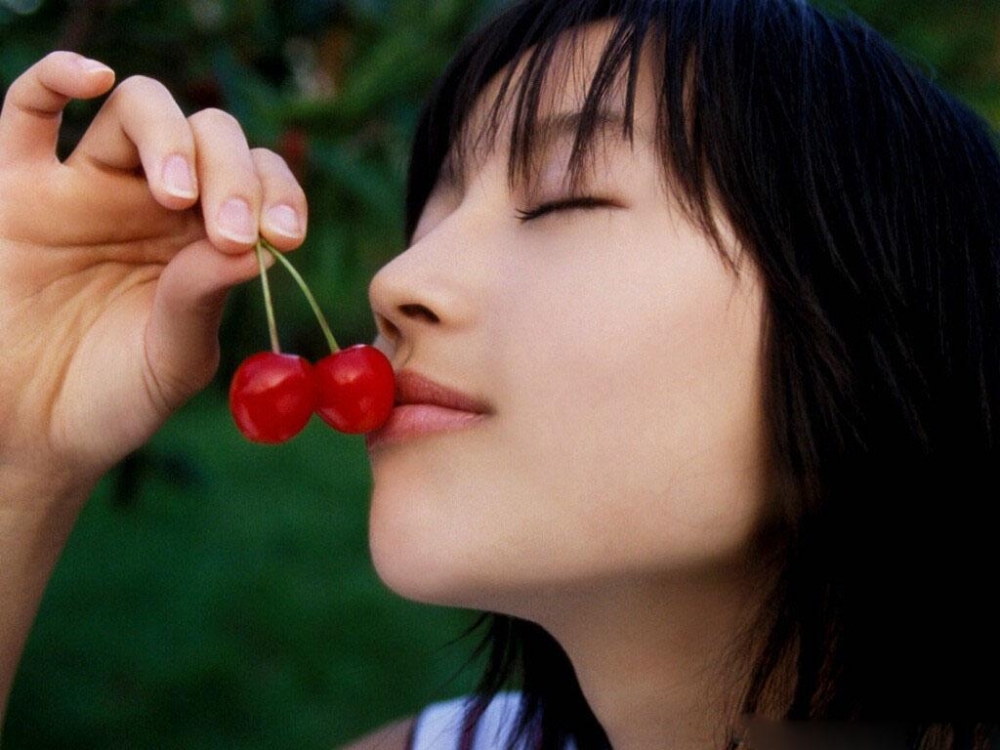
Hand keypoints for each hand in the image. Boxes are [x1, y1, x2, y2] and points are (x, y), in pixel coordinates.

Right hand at [0, 51, 307, 489]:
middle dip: (232, 172)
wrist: (35, 433)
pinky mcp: (19, 189)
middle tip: (233, 228)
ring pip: (137, 109)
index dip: (279, 193)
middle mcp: (155, 201)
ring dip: (170, 136)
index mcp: (207, 237)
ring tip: (177, 195)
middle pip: (208, 136)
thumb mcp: (173, 358)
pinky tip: (92, 78)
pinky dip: (56, 76)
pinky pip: (26, 108)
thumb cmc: (115, 396)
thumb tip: (256, 246)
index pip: (257, 181)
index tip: (287, 236)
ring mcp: (88, 187)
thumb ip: (203, 298)